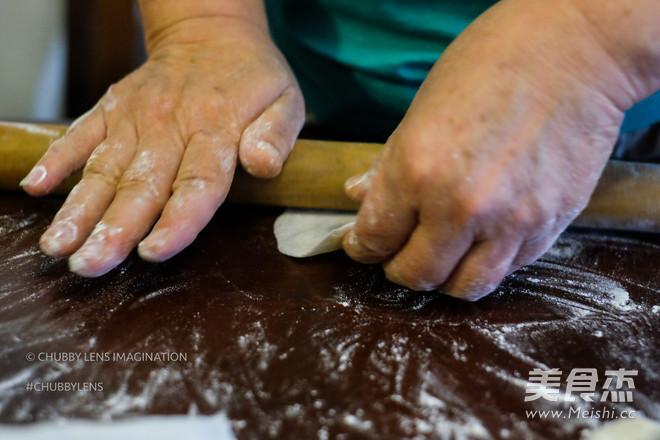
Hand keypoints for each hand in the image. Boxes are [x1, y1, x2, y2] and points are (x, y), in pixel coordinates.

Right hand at [21, 16, 303, 276]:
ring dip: (79, 207)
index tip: (153, 252)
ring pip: (104, 167)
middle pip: (141, 184)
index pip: (197, 183)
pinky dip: (57, 158)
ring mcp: (135, 116)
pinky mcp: (112, 107)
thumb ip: (276, 137)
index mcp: (217, 128)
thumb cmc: (253, 77)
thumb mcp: (286, 102)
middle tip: (90, 266)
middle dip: (114, 228)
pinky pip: (80, 132)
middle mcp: (170, 124)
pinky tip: (36, 187)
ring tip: (58, 245)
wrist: (210, 32)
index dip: (176, 221)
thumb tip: (262, 165)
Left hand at [342, 0, 642, 299]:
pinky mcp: (549, 226)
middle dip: (397, 269)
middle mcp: (460, 207)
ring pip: (464, 287)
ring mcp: (509, 222)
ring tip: (439, 257)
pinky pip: (508, 268)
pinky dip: (487, 262)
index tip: (362, 245)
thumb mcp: (420, 111)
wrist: (574, 52)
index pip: (375, 239)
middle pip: (416, 275)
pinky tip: (481, 239)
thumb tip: (357, 196)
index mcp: (416, 171)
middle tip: (396, 254)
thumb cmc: (489, 66)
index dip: (361, 247)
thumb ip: (387, 165)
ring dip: (443, 279)